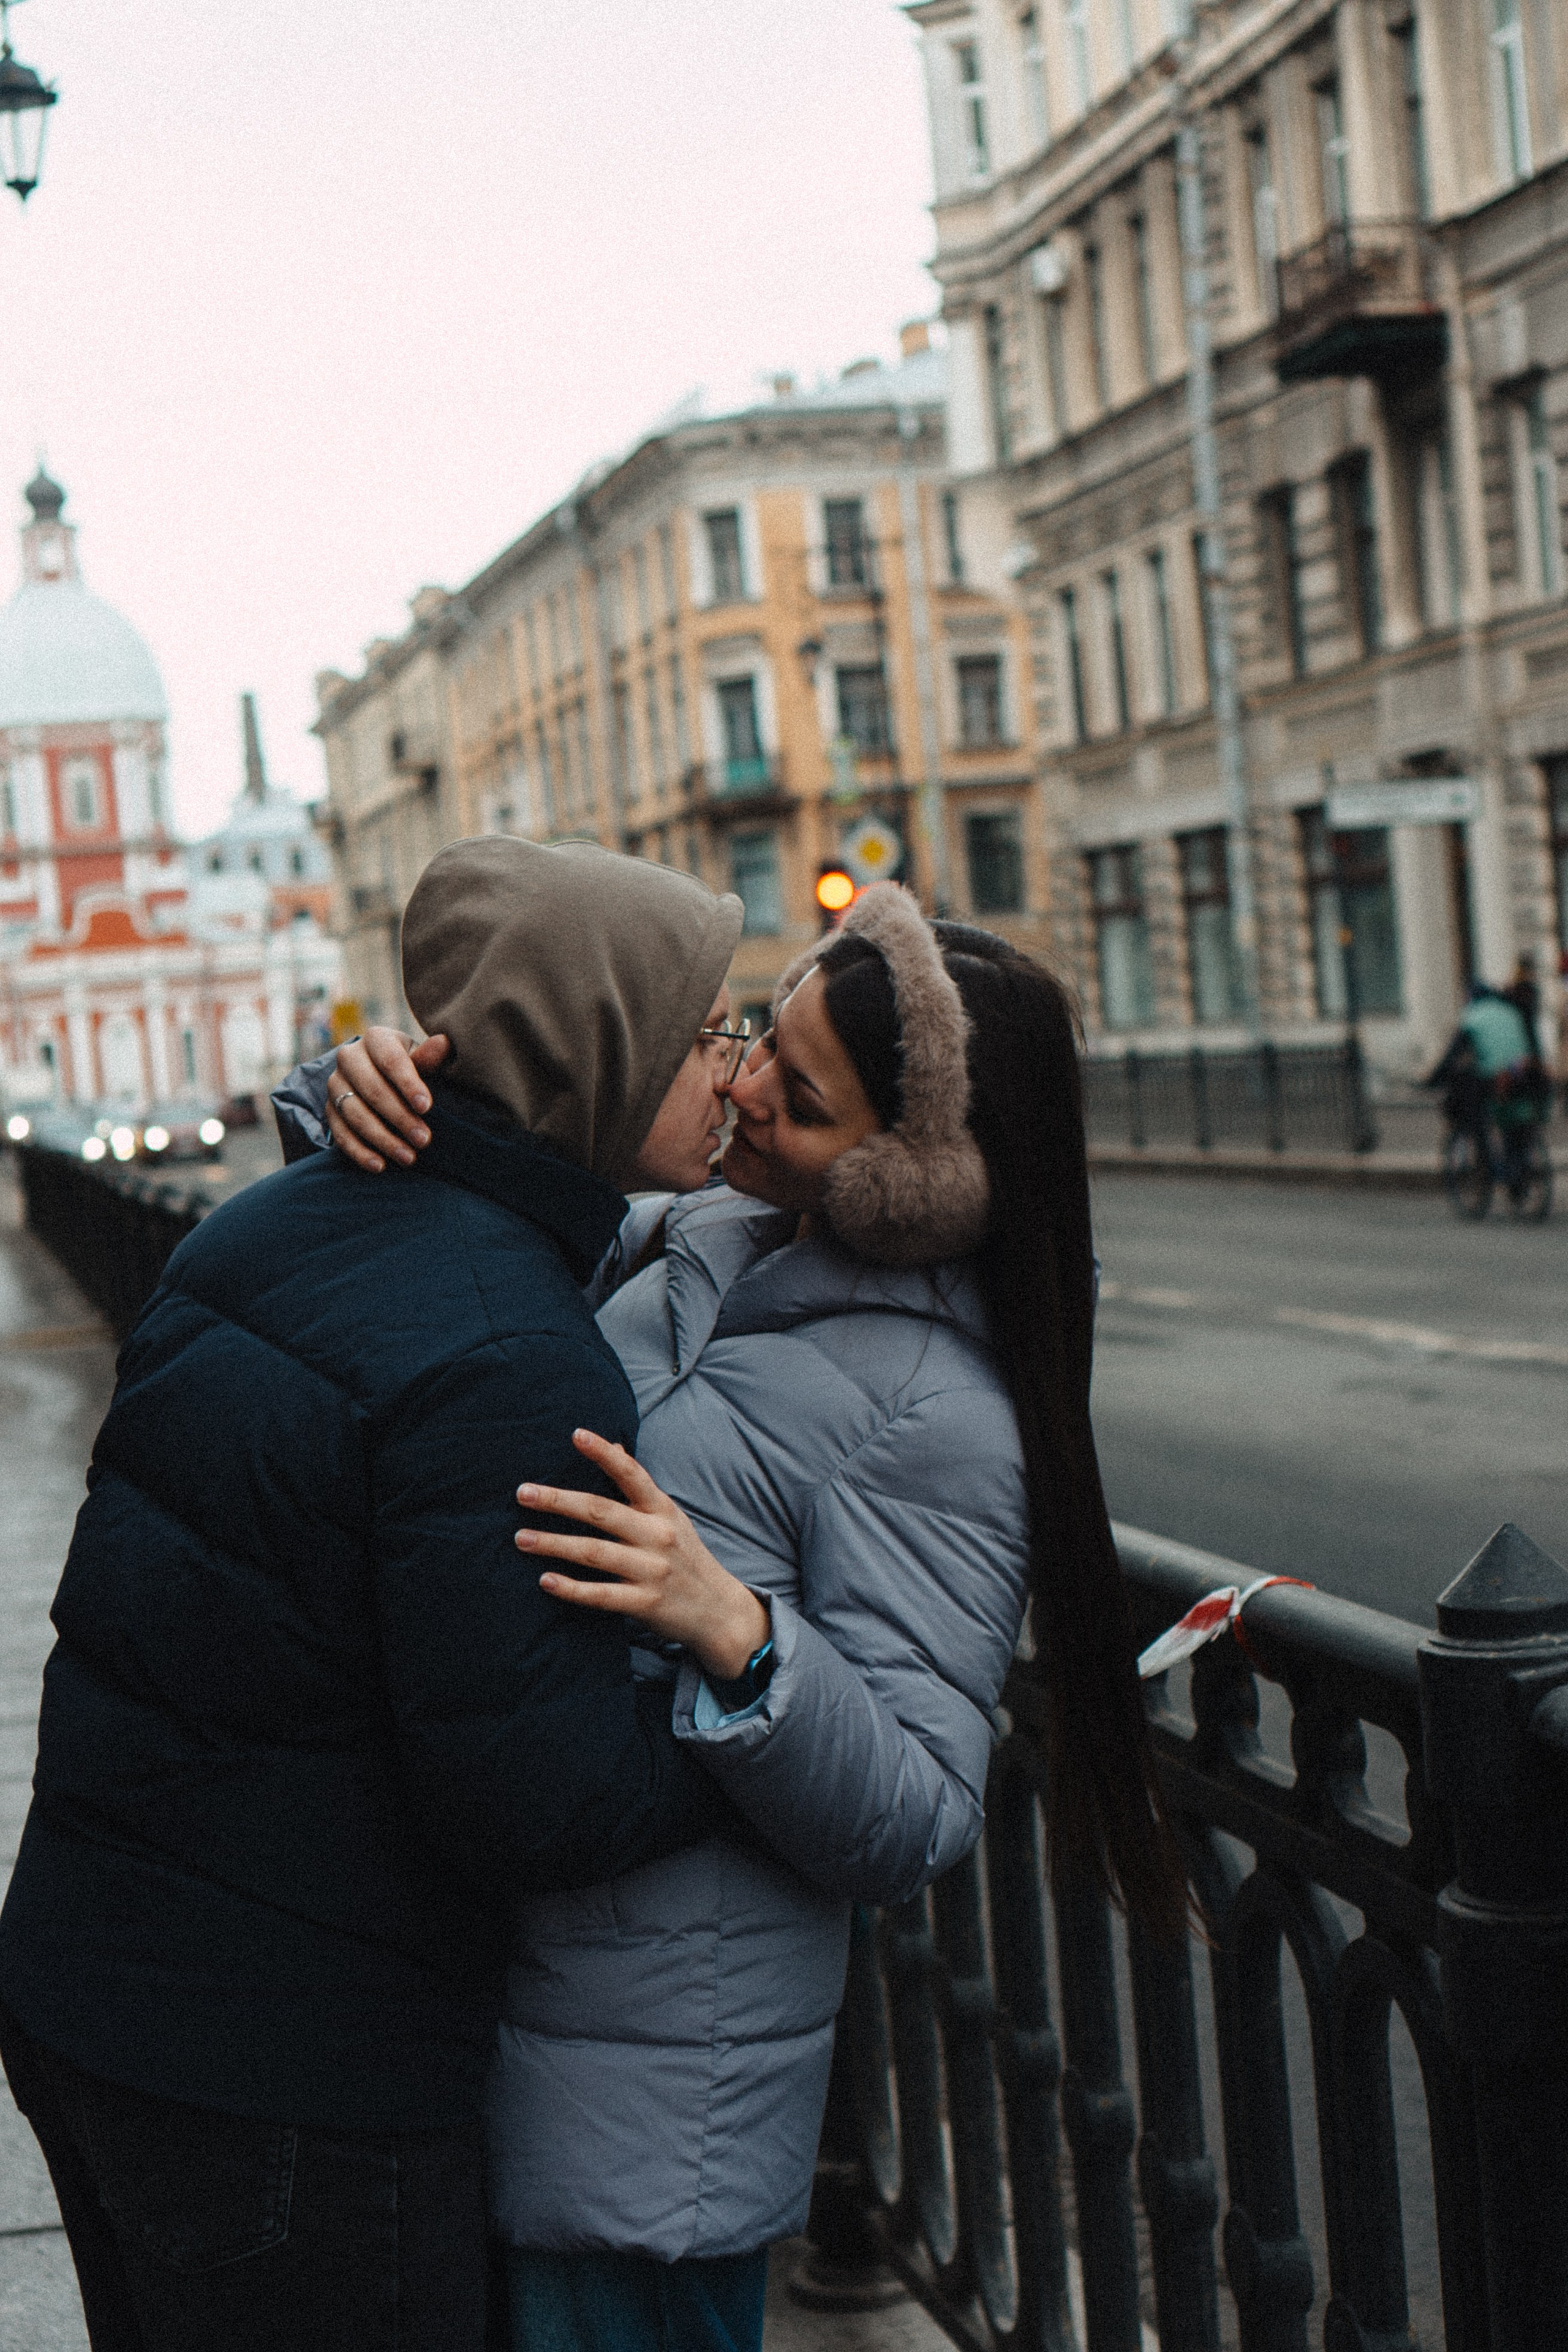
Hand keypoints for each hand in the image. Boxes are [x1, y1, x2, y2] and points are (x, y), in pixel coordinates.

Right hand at [328, 1028, 450, 1170]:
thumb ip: (430, 1057)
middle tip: (424, 1140)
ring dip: (383, 1139)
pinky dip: (359, 1152)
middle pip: (372, 1090)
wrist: (382, 1075)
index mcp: (375, 1039)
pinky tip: (379, 1166)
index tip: (426, 1107)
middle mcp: (349, 1057)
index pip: (390, 1060)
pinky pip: (340, 1134)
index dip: (408, 1084)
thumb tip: (443, 1043)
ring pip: (356, 1114)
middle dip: (400, 1118)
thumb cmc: (411, 1067)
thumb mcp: (422, 1060)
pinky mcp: (328, 1109)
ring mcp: (335, 1084)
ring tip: (409, 1158)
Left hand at [516, 1430, 770, 1681]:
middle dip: (558, 1501)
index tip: (577, 1435)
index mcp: (662, 1510)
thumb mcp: (671, 1517)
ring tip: (522, 1538)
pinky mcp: (645, 1603)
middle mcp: (657, 1536)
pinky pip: (601, 1595)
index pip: (632, 1474)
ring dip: (554, 1544)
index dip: (605, 1453)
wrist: (720, 1611)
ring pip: (595, 1553)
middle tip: (523, 1493)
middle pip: (601, 1512)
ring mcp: (652, 1571)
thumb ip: (640, 1487)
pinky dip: (572, 1588)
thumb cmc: (686, 1558)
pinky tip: (545, 1580)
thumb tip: (614, 1445)